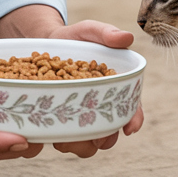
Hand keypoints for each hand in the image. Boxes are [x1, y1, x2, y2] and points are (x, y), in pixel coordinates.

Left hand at [0, 7, 144, 157]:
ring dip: (79, 145)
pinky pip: (62, 140)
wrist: (44, 43)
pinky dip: (56, 140)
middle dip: (103, 139)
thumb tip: (127, 38)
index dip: (133, 118)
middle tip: (92, 136)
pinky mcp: (60, 121)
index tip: (129, 128)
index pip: (130, 107)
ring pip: (87, 144)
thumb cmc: (73, 38)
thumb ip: (105, 33)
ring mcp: (80, 116)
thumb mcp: (88, 31)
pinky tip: (47, 133)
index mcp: (114, 88)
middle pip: (110, 132)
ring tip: (64, 138)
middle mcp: (100, 106)